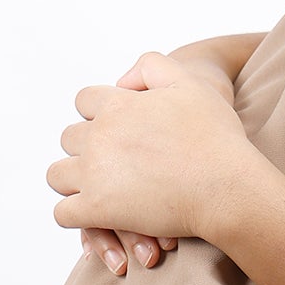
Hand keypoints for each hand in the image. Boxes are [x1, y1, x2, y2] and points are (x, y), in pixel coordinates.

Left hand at [79, 52, 214, 273]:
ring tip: (99, 191)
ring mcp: (94, 173)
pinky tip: (96, 217)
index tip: (119, 132)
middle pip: (68, 138)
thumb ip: (151, 67)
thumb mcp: (190, 83)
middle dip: (86, 149)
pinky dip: (75, 216)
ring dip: (74, 182)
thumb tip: (121, 81)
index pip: (84, 101)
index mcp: (117, 105)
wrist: (228, 186)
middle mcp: (99, 136)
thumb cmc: (217, 138)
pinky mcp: (98, 209)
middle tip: (113, 165)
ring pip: (57, 176)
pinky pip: (63, 214)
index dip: (98, 114)